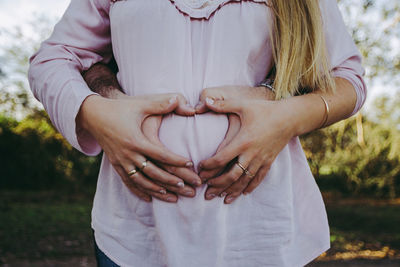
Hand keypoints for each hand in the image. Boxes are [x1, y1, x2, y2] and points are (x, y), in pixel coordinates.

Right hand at [77, 93, 199, 202]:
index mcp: (136, 140)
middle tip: (190, 188)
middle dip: (173, 181)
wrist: (93, 115)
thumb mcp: (140, 105)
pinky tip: (150, 199)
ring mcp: (121, 162)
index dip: (176, 160)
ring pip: (141, 182)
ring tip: (174, 197)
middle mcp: (128, 154)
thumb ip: (160, 104)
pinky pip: (128, 182)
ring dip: (158, 190)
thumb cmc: (120, 108)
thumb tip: (180, 100)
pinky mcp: (115, 165)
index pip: (161, 155)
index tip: (191, 164)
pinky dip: (139, 191)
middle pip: (154, 173)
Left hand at [197, 89, 294, 203]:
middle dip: (218, 185)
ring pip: (244, 181)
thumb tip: (205, 100)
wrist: (290, 118)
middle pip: (232, 175)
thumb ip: (223, 105)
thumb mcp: (243, 105)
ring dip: (232, 191)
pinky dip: (249, 187)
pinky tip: (242, 194)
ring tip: (221, 198)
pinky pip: (258, 178)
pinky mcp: (269, 162)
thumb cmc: (265, 110)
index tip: (200, 169)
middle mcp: (251, 154)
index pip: (222, 158)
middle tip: (206, 192)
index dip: (209, 166)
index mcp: (243, 141)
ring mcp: (261, 160)